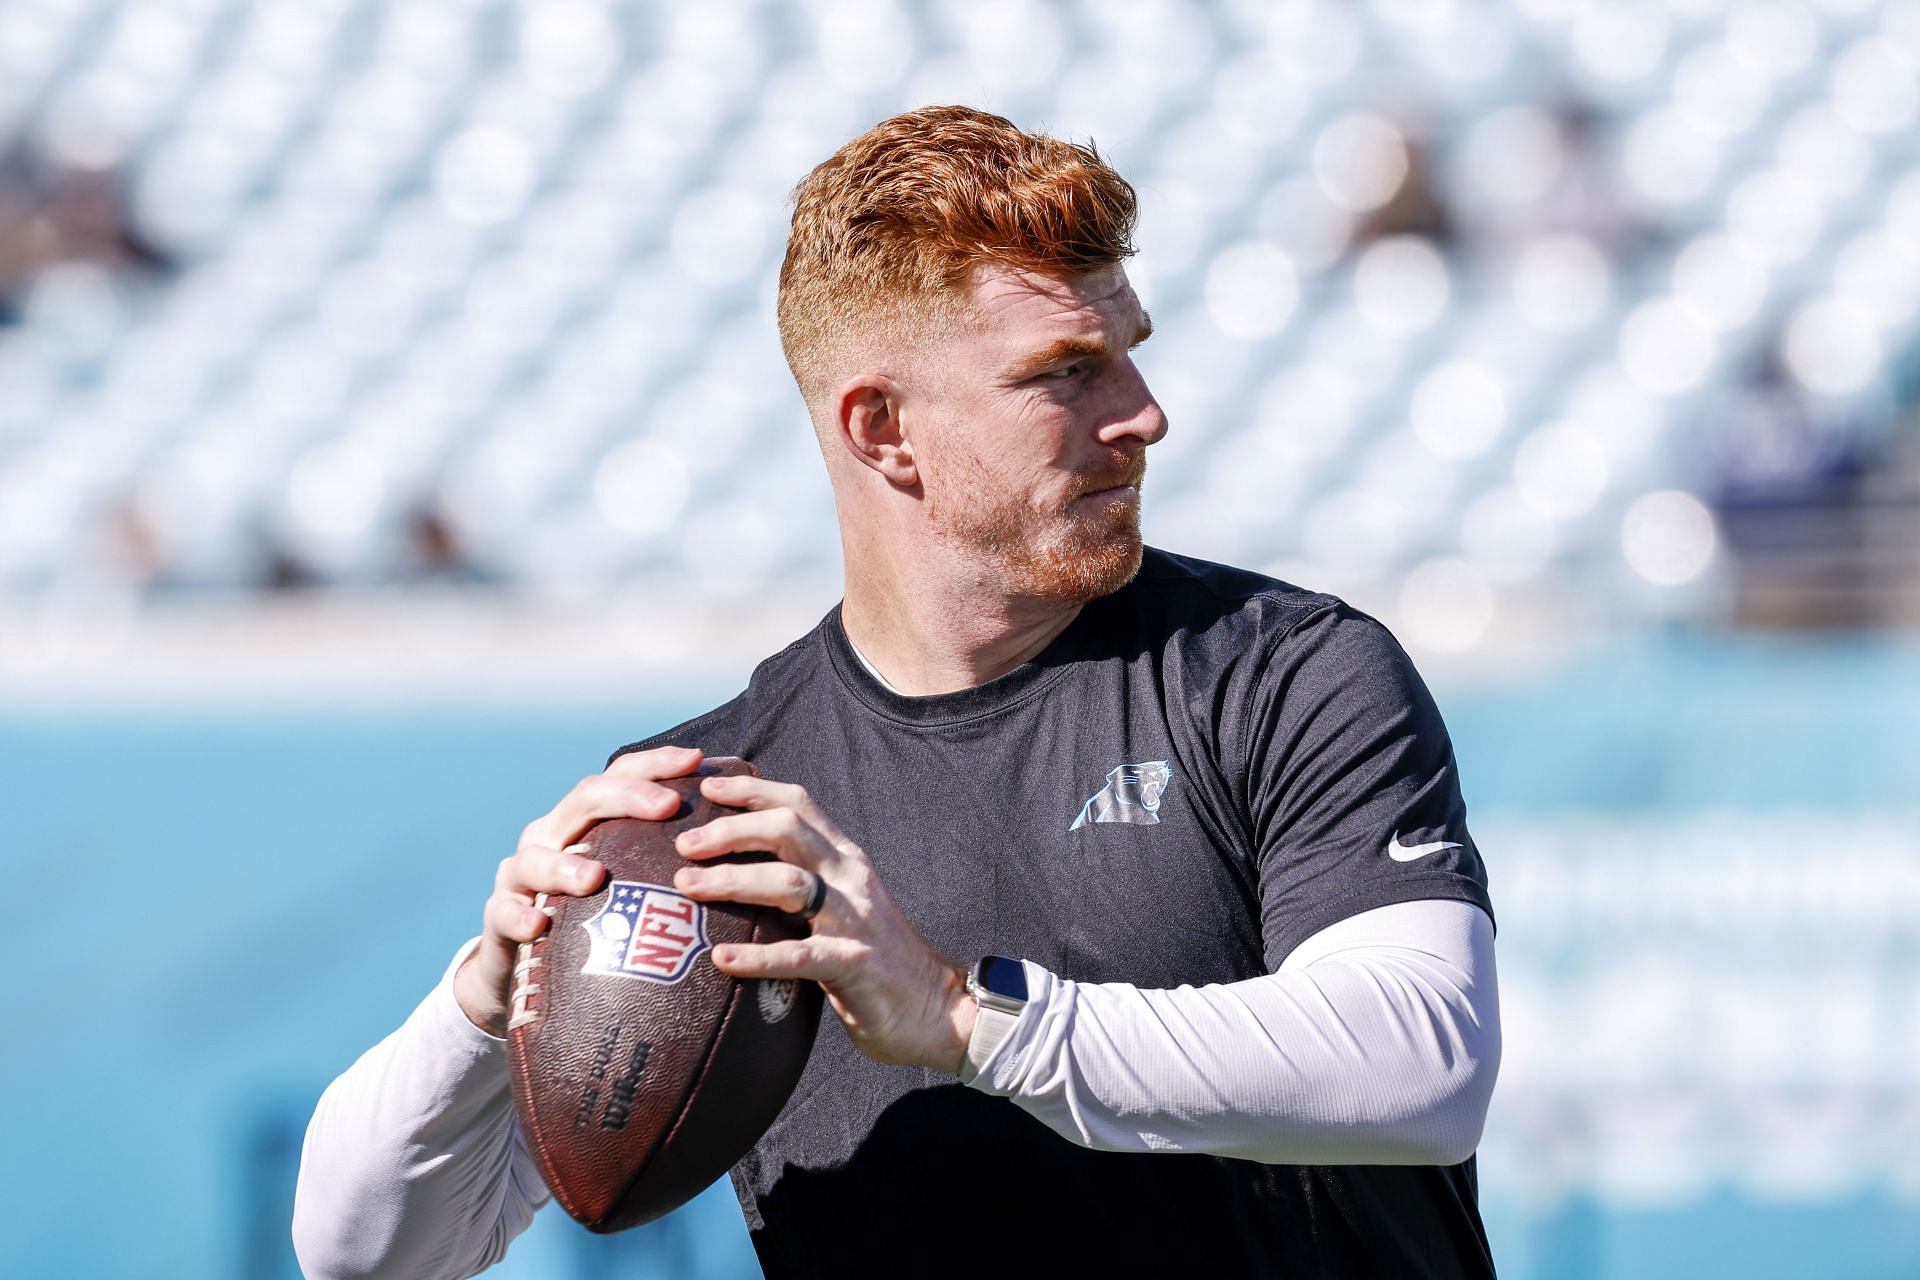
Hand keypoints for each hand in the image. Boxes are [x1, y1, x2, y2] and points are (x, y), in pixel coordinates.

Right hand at [453, 745, 704, 1036]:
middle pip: (584, 799)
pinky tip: (541, 923)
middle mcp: (552, 836)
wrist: (526, 968)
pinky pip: (502, 912)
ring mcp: (520, 875)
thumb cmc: (598, 919)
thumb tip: (750, 853)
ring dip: (565, 864)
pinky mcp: (498, 916)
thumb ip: (672, 863)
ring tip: (596, 877)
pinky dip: (519, 914)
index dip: (656, 764)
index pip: (620, 777)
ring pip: (534, 856)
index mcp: (588, 821)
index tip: (697, 762)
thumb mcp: (634, 885)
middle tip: (669, 806)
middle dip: (627, 797)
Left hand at [670, 774, 976, 1072]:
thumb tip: (738, 875)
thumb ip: (805, 886)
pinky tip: (721, 961)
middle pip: (788, 829)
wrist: (936, 1008)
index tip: (705, 784)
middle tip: (684, 844)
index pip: (798, 804)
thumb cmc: (875, 961)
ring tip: (688, 888)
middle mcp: (852, 878)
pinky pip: (799, 955)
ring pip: (790, 883)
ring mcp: (856, 920)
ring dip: (733, 880)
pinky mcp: (856, 965)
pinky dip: (757, 957)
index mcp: (846, 859)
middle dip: (731, 829)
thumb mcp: (843, 907)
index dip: (751, 789)